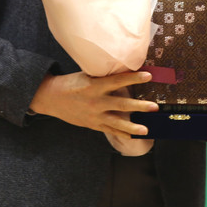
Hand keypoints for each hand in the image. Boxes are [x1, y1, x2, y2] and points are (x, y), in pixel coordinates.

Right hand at [29, 71, 158, 137]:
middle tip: (154, 107)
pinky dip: (122, 134)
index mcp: (95, 86)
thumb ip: (104, 75)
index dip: (133, 78)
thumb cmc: (72, 83)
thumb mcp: (87, 75)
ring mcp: (94, 116)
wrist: (52, 98)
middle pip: (121, 105)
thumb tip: (124, 69)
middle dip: (139, 107)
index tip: (148, 76)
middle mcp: (95, 102)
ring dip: (132, 127)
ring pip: (116, 123)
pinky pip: (109, 130)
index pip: (118, 81)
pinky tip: (133, 137)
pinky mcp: (92, 124)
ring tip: (146, 130)